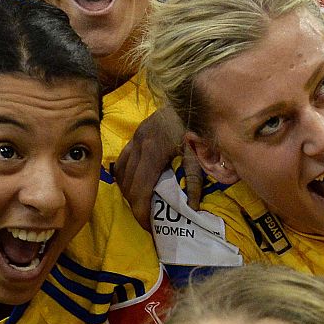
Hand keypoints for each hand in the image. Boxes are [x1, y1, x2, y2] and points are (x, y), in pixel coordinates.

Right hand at [115, 104, 201, 226]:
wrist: (193, 95)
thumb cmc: (199, 123)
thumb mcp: (201, 152)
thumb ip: (195, 179)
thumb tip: (192, 207)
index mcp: (154, 150)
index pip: (140, 189)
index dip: (141, 212)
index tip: (149, 227)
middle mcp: (139, 143)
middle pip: (129, 184)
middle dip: (136, 206)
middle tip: (148, 221)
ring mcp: (135, 136)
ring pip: (122, 172)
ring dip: (129, 192)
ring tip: (142, 205)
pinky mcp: (136, 133)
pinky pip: (123, 160)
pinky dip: (125, 176)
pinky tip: (135, 185)